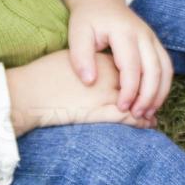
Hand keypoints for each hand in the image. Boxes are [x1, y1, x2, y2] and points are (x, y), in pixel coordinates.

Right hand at [5, 50, 157, 136]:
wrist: (31, 93)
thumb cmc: (43, 77)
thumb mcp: (69, 61)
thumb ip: (87, 63)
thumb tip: (95, 72)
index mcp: (99, 59)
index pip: (128, 66)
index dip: (137, 77)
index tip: (142, 83)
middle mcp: (107, 74)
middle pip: (137, 82)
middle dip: (148, 92)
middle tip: (153, 102)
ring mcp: (106, 93)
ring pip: (138, 100)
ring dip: (147, 108)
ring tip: (152, 116)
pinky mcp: (102, 111)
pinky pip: (129, 118)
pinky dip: (140, 122)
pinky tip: (146, 125)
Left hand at [67, 0, 173, 118]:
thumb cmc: (87, 18)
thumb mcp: (77, 32)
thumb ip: (80, 56)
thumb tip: (90, 82)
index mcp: (124, 31)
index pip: (132, 66)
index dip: (130, 90)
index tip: (122, 108)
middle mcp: (143, 34)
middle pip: (154, 70)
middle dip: (148, 96)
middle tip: (136, 116)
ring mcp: (152, 38)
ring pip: (165, 70)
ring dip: (159, 94)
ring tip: (147, 114)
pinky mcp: (155, 43)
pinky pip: (166, 67)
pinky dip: (162, 86)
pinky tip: (152, 101)